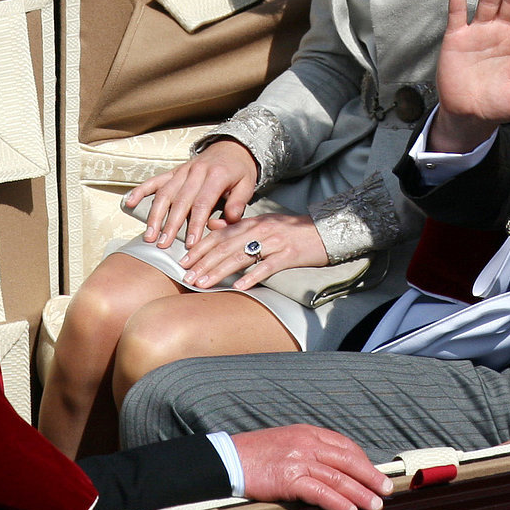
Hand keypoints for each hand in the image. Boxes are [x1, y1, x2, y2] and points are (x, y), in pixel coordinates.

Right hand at [125, 139, 259, 251]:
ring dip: (155, 215)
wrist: (233, 146)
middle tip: (164, 245)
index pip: (202, 203)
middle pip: (179, 201)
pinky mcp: (174, 171)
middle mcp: (195, 171)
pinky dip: (141, 191)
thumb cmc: (240, 171)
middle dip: (170, 225)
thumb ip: (237, 205)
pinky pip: (155, 181)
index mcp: (215, 176)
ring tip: (149, 235)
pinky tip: (129, 202)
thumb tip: (224, 223)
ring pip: (164, 194)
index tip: (190, 244)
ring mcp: (182, 171)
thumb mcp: (247, 186)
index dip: (195, 225)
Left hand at [179, 213, 325, 289]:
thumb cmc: (292, 231)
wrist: (325, 231)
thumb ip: (238, 226)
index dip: (200, 248)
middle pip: (225, 247)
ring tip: (203, 283)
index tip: (184, 261)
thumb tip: (214, 226)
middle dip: (203, 262)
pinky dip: (251, 277)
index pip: (220, 235)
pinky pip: (266, 267)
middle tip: (187, 277)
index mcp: (252, 223)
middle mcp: (259, 230)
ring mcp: (274, 242)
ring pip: (240, 257)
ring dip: (219, 271)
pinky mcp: (288, 255)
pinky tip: (238, 287)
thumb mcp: (264, 223)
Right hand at [230, 425, 391, 509]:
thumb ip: (308, 450)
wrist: (228, 458)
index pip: (344, 446)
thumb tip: (331, 468)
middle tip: (387, 490)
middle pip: (348, 460)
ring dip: (360, 492)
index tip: (374, 474)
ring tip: (375, 506)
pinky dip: (337, 502)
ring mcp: (299, 460)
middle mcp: (307, 443)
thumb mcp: (286, 441)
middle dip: (370, 476)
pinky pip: (319, 491)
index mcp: (308, 432)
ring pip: (338, 477)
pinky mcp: (289, 479)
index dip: (363, 461)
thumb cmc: (255, 453)